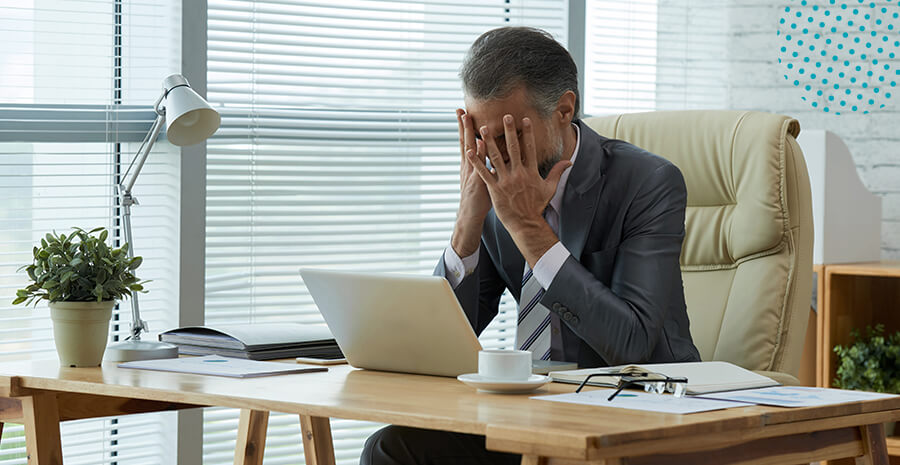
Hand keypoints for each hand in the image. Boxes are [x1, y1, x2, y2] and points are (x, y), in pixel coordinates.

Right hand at [451, 109, 491, 256]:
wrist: (469, 215)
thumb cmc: (478, 197)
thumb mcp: (480, 177)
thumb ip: (484, 163)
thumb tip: (490, 149)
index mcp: (468, 164)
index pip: (466, 142)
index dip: (464, 127)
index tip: (463, 112)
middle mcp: (467, 165)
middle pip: (464, 141)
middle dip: (462, 125)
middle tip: (460, 109)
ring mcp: (470, 172)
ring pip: (468, 149)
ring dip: (468, 133)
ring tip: (467, 118)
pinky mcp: (476, 180)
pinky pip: (478, 165)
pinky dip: (477, 154)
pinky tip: (479, 143)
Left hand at [467, 115, 570, 265]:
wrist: (526, 223)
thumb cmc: (537, 206)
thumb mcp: (549, 188)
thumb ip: (557, 172)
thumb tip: (569, 161)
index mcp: (531, 172)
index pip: (529, 148)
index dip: (527, 133)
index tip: (525, 119)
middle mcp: (518, 174)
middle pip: (513, 148)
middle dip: (509, 131)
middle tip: (505, 116)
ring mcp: (506, 181)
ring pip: (496, 158)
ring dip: (489, 142)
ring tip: (483, 128)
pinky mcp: (495, 189)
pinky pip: (484, 173)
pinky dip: (476, 162)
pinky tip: (469, 151)